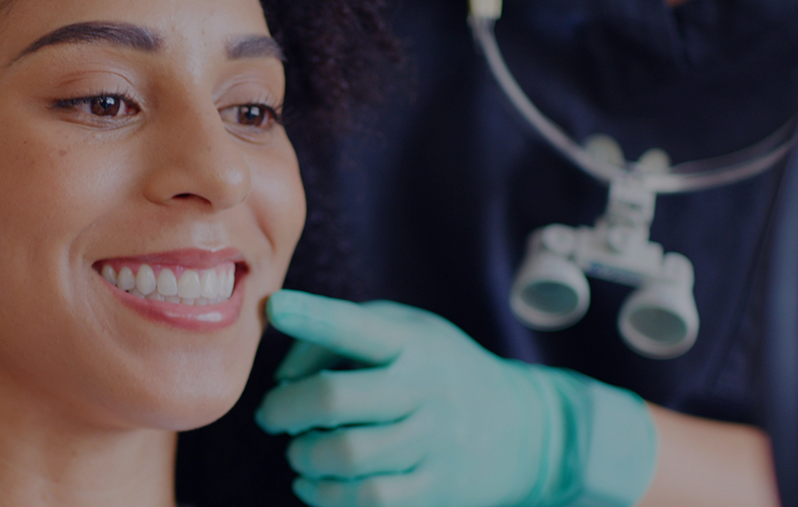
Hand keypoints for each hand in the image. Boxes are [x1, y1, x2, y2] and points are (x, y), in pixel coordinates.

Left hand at [255, 291, 654, 506]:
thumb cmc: (441, 373)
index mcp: (414, 343)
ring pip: (346, 454)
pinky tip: (314, 484)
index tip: (276, 308)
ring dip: (304, 456)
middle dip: (285, 409)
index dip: (313, 317)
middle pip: (336, 397)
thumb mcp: (409, 332)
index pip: (358, 326)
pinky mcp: (438, 489)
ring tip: (300, 451)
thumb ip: (342, 336)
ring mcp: (434, 442)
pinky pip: (368, 498)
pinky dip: (325, 495)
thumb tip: (283, 376)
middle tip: (273, 415)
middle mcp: (426, 389)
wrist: (524, 430)